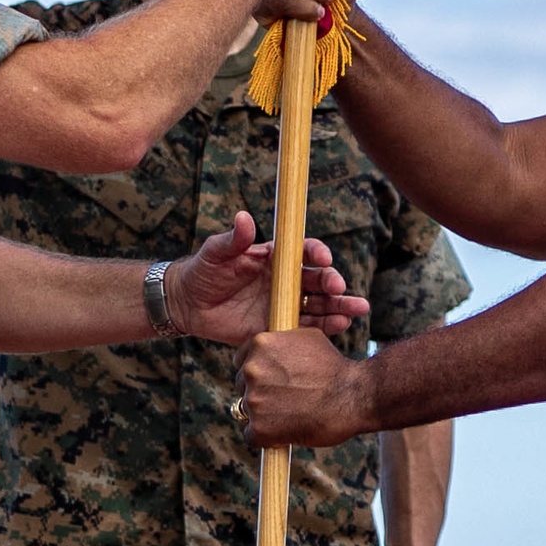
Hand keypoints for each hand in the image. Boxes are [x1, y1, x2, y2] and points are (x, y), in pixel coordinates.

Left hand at [167, 211, 369, 347]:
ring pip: (319, 305)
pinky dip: (325, 327)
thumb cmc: (203, 271)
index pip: (302, 252)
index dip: (316, 253)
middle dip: (332, 283)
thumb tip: (243, 218)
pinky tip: (341, 326)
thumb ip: (232, 239)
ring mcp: (284, 305)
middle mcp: (285, 281)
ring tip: (357, 310)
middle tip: (340, 288)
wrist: (188, 304)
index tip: (323, 257)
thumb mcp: (215, 252)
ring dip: (339, 306)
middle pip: (317, 280)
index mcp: (275, 258)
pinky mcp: (279, 327)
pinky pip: (306, 328)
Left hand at [233, 325, 375, 446]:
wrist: (354, 396)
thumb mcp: (307, 338)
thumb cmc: (336, 368)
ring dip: (264, 416)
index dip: (258, 374)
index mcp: (260, 344)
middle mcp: (251, 370)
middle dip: (260, 394)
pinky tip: (285, 433)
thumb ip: (282, 341)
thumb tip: (273, 345)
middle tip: (285, 402)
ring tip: (290, 417)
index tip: (273, 382)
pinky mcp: (259, 427)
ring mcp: (253, 400)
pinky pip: (251, 436)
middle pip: (242, 387)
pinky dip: (266, 438)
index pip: (241, 362)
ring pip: (246, 411)